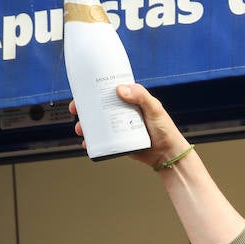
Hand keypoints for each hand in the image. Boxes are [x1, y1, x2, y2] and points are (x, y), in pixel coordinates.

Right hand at [69, 85, 187, 170]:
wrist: (168, 154)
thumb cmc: (165, 129)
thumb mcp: (155, 108)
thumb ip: (141, 96)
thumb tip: (120, 89)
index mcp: (129, 100)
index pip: (108, 91)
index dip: (93, 90)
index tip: (81, 91)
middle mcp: (122, 112)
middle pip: (98, 107)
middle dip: (83, 108)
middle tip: (76, 111)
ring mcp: (119, 127)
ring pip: (97, 123)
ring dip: (85, 125)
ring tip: (81, 129)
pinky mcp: (118, 141)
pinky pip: (102, 140)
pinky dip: (92, 140)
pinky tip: (87, 142)